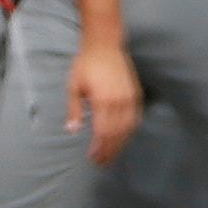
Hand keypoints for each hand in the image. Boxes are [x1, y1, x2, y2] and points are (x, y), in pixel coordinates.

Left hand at [66, 40, 141, 166]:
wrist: (105, 45)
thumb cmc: (86, 65)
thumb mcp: (74, 86)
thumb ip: (74, 110)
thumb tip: (73, 130)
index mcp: (103, 100)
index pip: (103, 131)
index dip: (99, 147)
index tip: (93, 157)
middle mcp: (119, 101)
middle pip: (117, 133)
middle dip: (109, 150)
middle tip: (102, 162)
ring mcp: (130, 97)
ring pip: (128, 128)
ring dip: (120, 144)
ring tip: (112, 155)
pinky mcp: (135, 94)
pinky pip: (135, 118)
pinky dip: (130, 131)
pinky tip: (124, 138)